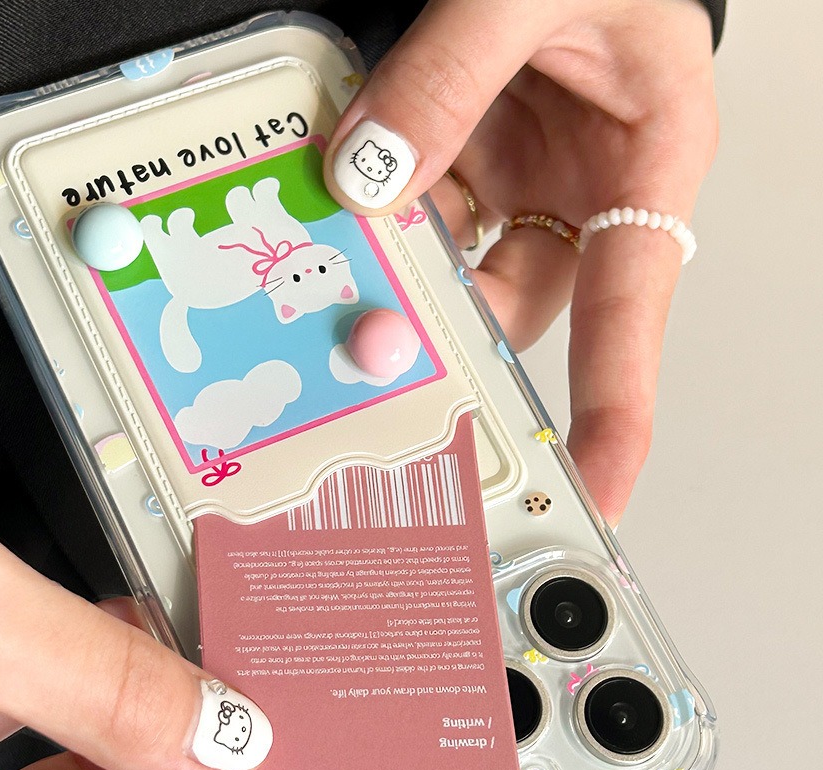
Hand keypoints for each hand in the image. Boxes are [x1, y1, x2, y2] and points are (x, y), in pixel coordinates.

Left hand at [324, 0, 717, 523]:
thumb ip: (451, 76)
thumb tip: (373, 175)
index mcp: (644, 166)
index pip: (629, 312)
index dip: (614, 408)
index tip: (594, 485)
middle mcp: (581, 190)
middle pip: (509, 303)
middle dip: (446, 331)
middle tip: (382, 357)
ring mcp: (519, 177)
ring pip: (449, 262)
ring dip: (392, 265)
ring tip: (337, 262)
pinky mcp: (467, 154)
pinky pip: (413, 205)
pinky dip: (371, 209)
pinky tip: (334, 198)